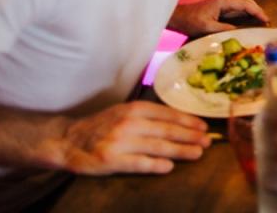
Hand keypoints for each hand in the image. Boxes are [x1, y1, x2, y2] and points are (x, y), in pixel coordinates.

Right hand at [60, 101, 209, 174]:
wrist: (69, 141)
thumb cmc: (102, 126)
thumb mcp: (124, 112)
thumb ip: (148, 115)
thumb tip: (180, 120)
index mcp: (134, 109)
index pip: (167, 114)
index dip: (188, 121)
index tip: (204, 126)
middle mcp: (129, 123)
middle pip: (167, 130)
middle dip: (191, 136)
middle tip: (208, 142)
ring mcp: (120, 141)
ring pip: (157, 146)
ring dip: (180, 150)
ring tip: (197, 153)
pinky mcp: (111, 160)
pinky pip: (138, 163)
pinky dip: (155, 165)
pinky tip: (169, 167)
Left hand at [169, 0, 268, 36]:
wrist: (180, 18)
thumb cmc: (191, 21)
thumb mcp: (208, 28)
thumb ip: (224, 29)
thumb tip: (240, 33)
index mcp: (224, 1)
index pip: (246, 5)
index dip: (258, 13)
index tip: (266, 20)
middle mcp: (226, 0)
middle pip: (248, 3)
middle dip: (259, 11)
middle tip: (267, 22)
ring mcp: (225, 4)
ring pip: (245, 5)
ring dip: (254, 12)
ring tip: (262, 21)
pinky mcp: (223, 9)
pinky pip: (239, 10)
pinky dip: (247, 14)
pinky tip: (251, 21)